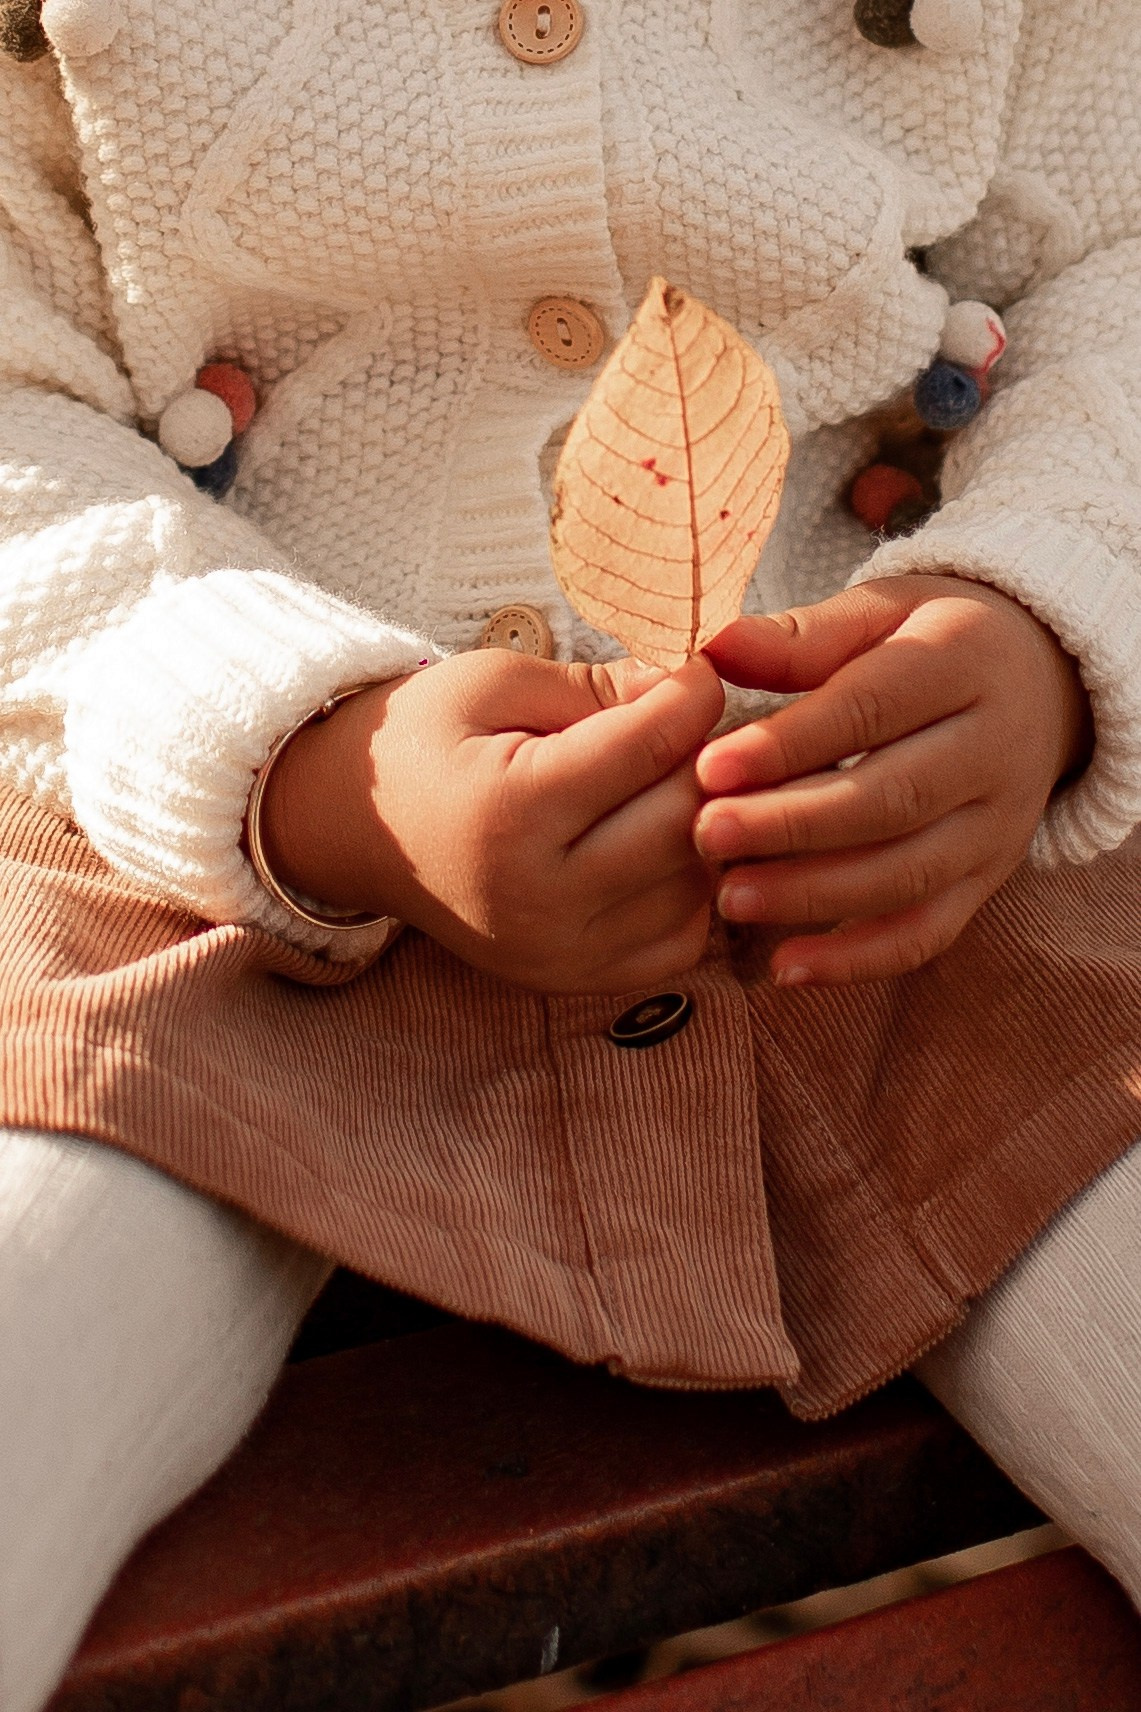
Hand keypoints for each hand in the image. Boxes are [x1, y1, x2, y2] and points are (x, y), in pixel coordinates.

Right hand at [259, 647, 724, 992]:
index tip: (695, 669)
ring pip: (695, 881)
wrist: (354, 833)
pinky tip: (652, 846)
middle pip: (686, 818)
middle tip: (685, 726)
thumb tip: (694, 684)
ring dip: (702, 826)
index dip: (694, 693)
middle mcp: (541, 898)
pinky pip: (682, 938)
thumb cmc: (425, 742)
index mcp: (513, 812)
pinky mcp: (576, 980)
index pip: (652, 745)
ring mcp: (561, 952)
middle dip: (705, 760)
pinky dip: (687, 889)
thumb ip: (598, 685)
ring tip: (663, 782)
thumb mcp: (494, 684)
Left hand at [693, 575, 1091, 986]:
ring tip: (731, 897)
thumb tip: (714, 646)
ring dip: (814, 894)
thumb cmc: (926, 641)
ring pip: (908, 873)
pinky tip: (788, 967)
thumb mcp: (877, 614)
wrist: (1041, 681)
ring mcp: (996, 824)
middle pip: (891, 799)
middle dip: (791, 825)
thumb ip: (798, 637)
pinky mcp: (987, 879)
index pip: (872, 707)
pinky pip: (927, 931)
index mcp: (963, 662)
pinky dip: (858, 959)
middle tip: (705, 835)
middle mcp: (993, 748)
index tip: (709, 767)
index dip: (788, 743)